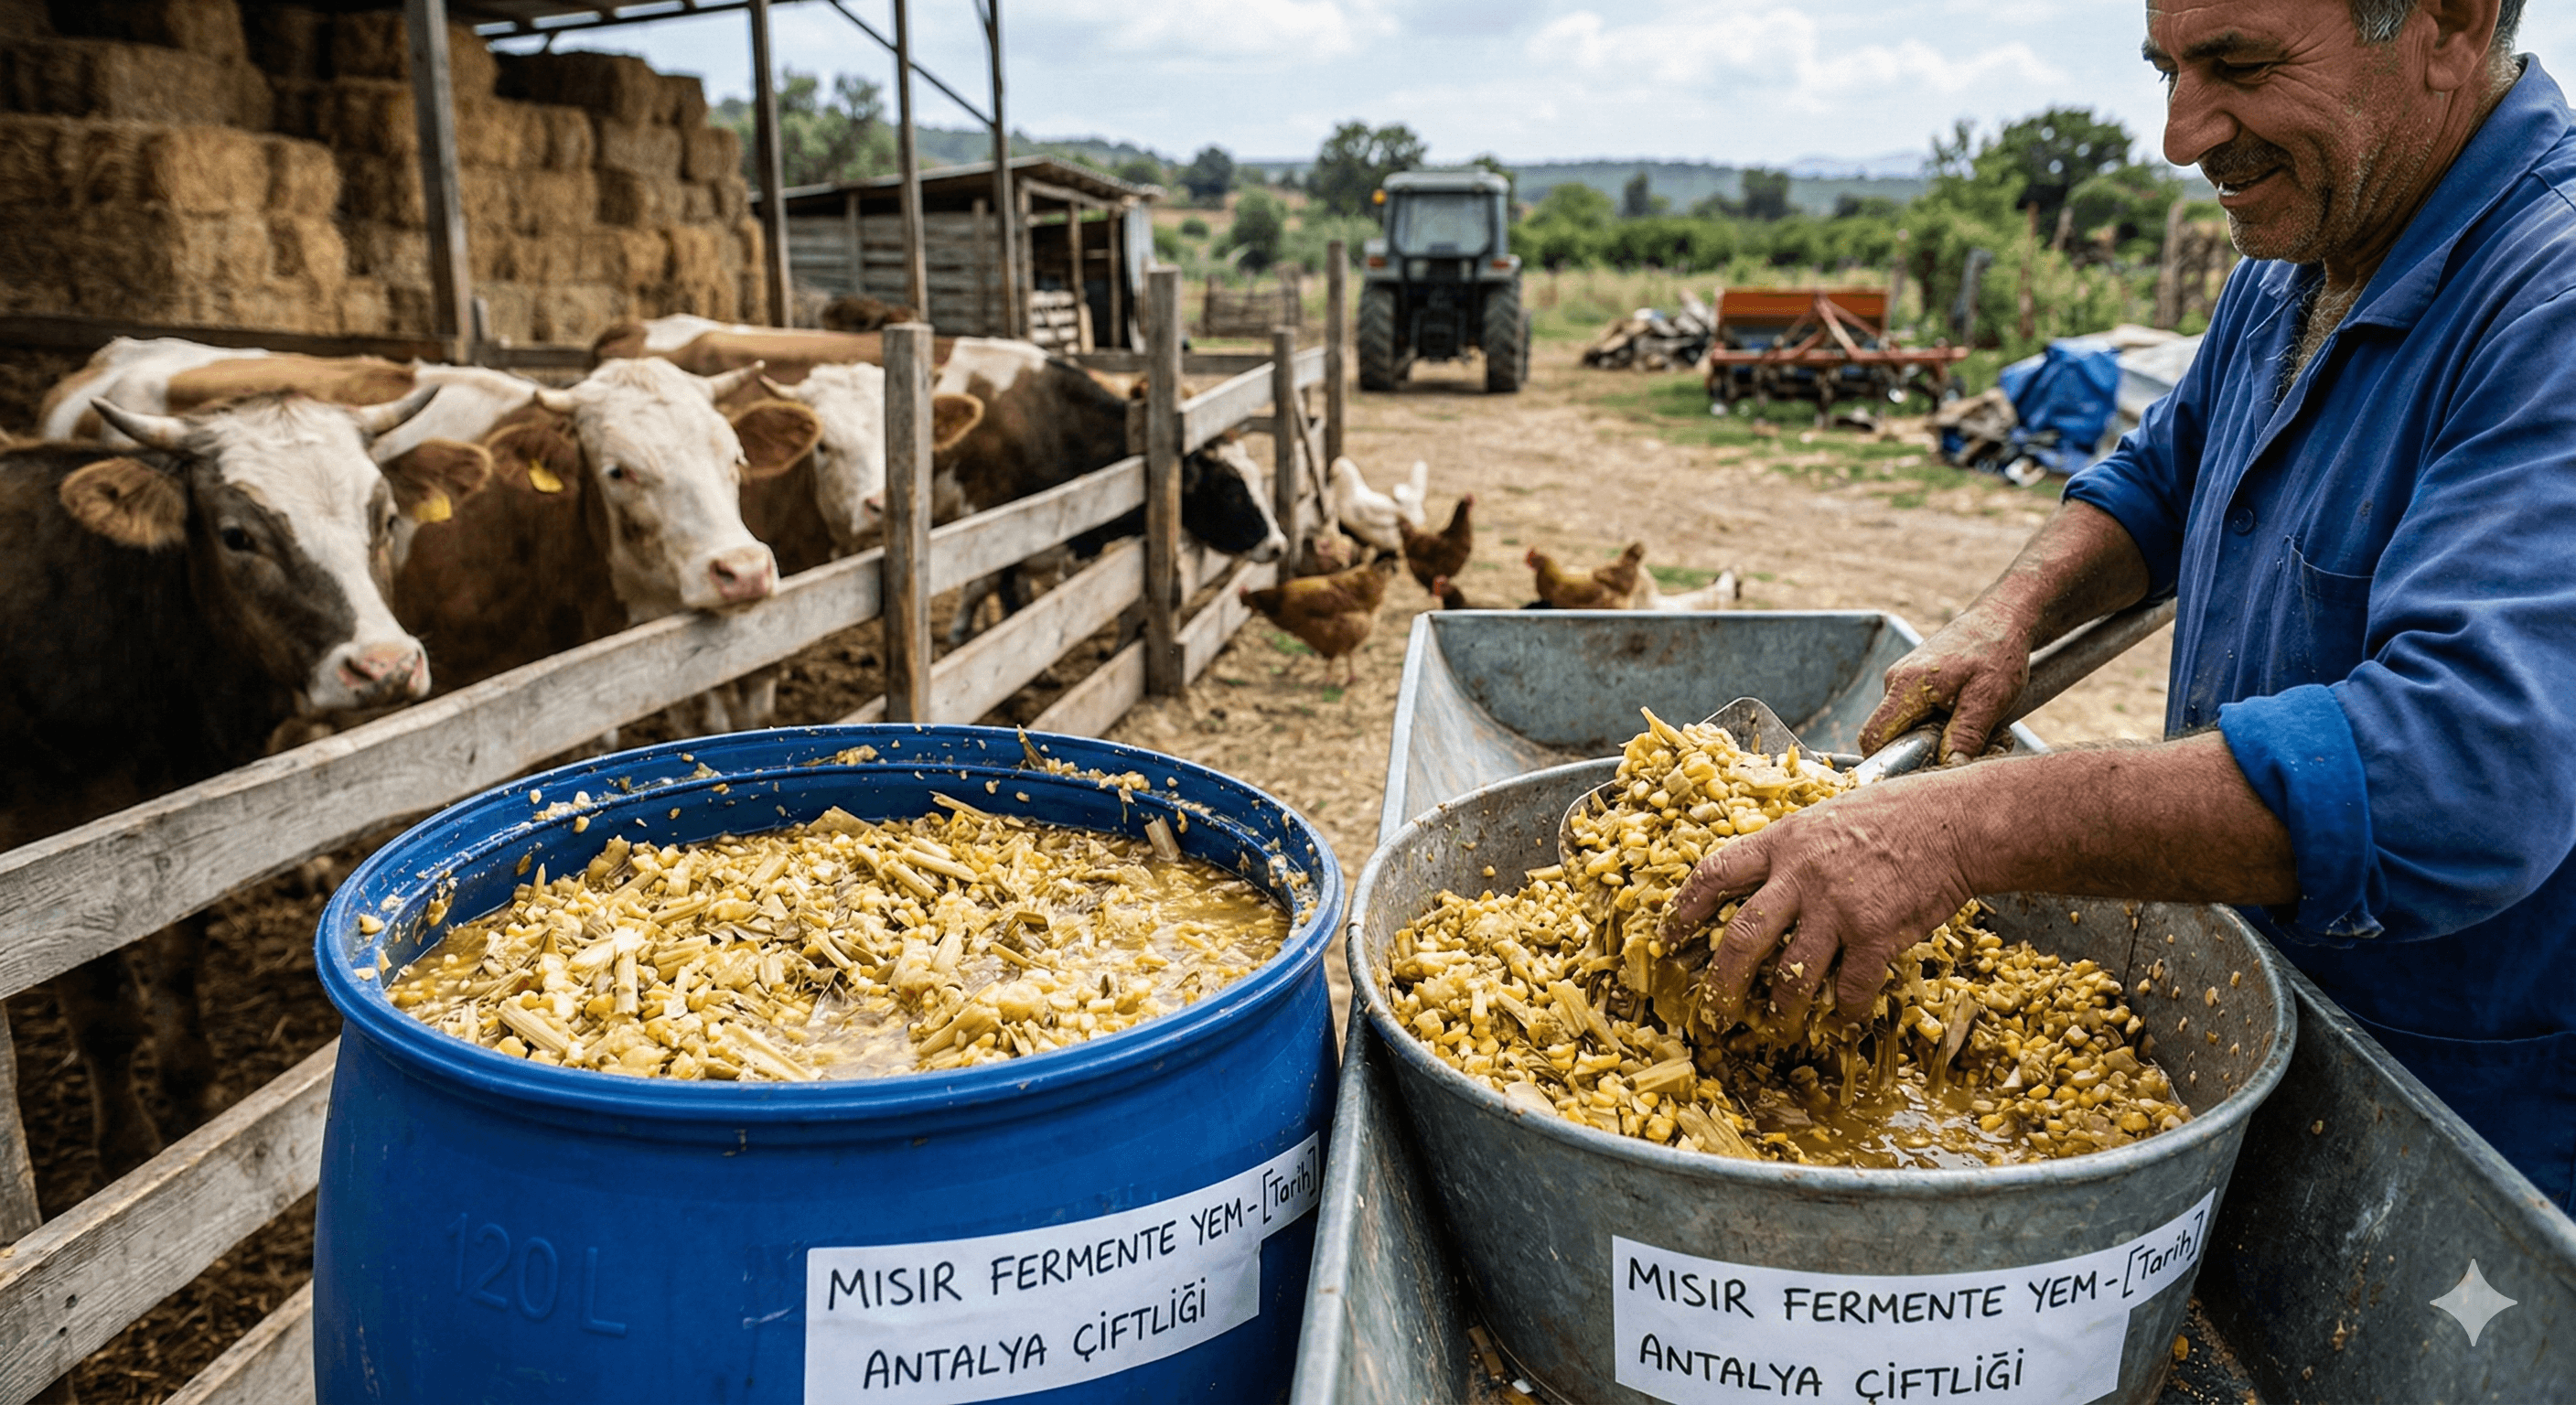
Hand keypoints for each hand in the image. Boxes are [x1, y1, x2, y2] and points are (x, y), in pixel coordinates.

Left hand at [1660, 774, 1979, 1026]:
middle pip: (1742, 937)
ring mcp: (1837, 906)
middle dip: (1722, 981)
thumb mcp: (1827, 817)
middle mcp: (1801, 874)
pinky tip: (1844, 1016)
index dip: (1685, 908)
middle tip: (1715, 1009)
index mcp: (1783, 841)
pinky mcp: (1875, 933)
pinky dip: (1844, 1009)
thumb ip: (1793, 849)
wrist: (1955, 823)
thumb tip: (1767, 882)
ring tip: (1778, 1021)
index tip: (1669, 934)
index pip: (1716, 873)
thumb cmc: (1896, 815)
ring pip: (1791, 974)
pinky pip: (1850, 987)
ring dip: (1781, 1007)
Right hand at [1859, 601, 2035, 762]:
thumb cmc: (1997, 652)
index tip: (1918, 774)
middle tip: (1967, 751)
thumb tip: (1950, 770)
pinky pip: (1919, 715)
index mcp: (1905, 686)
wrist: (2004, 618)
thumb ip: (1965, 736)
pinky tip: (1972, 716)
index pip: (1872, 737)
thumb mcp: (1988, 699)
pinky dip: (1944, 724)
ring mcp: (1904, 681)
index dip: (1886, 763)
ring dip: (1940, 738)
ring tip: (1980, 729)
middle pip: (1891, 737)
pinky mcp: (1916, 683)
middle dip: (1926, 753)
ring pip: (1909, 727)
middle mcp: (1896, 683)